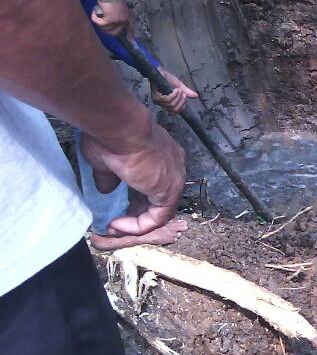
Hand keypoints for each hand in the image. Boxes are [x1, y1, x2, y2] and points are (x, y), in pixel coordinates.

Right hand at [80, 119, 185, 236]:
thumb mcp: (106, 161)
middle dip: (135, 214)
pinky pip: (157, 218)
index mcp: (162, 156)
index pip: (153, 185)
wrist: (120, 127)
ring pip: (159, 211)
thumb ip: (109, 178)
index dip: (134, 200)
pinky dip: (138, 226)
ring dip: (135, 223)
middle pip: (158, 199)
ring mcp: (174, 179)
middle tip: (114, 222)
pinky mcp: (169, 192)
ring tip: (114, 227)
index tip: (115, 208)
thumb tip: (105, 189)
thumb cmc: (111, 137)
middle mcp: (174, 167)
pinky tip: (118, 224)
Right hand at [91, 0, 129, 37]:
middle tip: (100, 23)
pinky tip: (94, 13)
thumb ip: (117, 14)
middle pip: (114, 33)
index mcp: (127, 16)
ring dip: (99, 22)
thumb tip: (110, 21)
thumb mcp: (118, 6)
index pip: (130, 29)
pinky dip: (95, 18)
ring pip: (105, 29)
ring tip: (97, 14)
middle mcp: (124, 20)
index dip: (129, 35)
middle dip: (105, 29)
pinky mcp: (110, 19)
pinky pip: (100, 23)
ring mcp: (117, 20)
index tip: (129, 40)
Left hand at [152, 67, 197, 112]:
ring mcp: (158, 101)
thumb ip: (187, 92)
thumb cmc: (168, 78)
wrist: (160, 71)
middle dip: (181, 101)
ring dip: (178, 96)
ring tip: (179, 89)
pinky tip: (176, 89)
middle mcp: (161, 104)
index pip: (175, 112)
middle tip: (183, 93)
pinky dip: (174, 94)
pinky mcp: (156, 97)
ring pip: (172, 104)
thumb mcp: (180, 86)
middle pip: (174, 109)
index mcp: (167, 103)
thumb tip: (196, 96)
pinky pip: (168, 99)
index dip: (182, 107)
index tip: (185, 99)